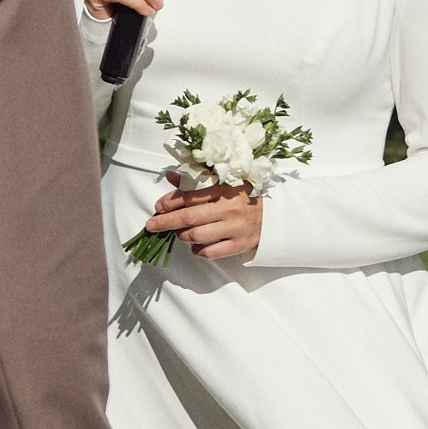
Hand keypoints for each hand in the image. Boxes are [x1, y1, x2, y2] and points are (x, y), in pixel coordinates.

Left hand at [146, 182, 262, 260]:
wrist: (276, 216)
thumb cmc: (245, 198)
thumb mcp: (224, 183)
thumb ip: (196, 180)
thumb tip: (171, 176)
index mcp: (224, 189)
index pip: (190, 195)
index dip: (170, 202)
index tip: (158, 207)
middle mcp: (228, 209)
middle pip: (189, 218)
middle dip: (166, 222)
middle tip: (151, 225)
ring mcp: (234, 228)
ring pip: (196, 236)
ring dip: (181, 235)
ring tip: (178, 233)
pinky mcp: (239, 245)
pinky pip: (210, 252)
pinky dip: (197, 250)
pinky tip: (195, 246)